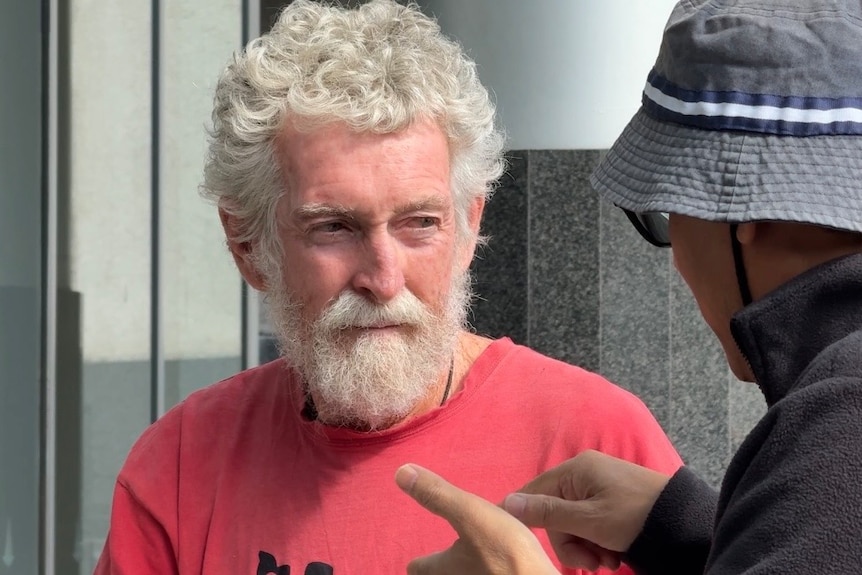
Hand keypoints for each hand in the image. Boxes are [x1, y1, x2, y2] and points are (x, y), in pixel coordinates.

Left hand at [395, 464, 560, 574]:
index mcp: (444, 568)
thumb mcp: (471, 515)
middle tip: (445, 560)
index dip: (419, 563)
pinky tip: (501, 568)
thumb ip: (438, 495)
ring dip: (467, 571)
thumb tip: (400, 472)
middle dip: (441, 571)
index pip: (419, 569)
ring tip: (475, 560)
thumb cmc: (506, 553)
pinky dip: (490, 573)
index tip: (415, 561)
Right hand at [503, 450, 670, 566]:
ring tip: (607, 563)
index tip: (525, 544)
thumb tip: (506, 502)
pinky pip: (589, 524)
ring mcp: (597, 488)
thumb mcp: (589, 519)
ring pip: (572, 524)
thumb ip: (548, 513)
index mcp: (575, 470)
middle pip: (554, 514)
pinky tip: (613, 557)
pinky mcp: (610, 502)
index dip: (528, 518)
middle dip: (569, 544)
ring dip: (585, 547)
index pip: (534, 491)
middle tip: (590, 564)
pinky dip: (597, 543)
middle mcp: (583, 475)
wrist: (684, 523)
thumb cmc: (634, 515)